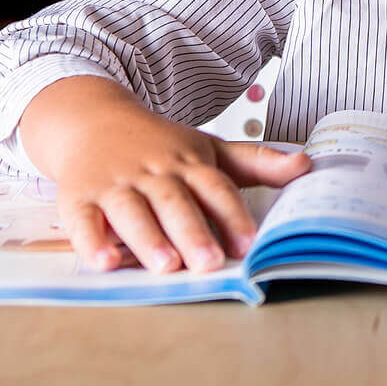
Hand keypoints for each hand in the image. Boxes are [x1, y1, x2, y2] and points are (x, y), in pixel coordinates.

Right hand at [18, 75, 311, 273]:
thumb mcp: (208, 147)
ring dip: (148, 238)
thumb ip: (257, 161)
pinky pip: (83, 220)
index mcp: (188, 161)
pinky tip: (106, 262)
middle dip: (193, 232)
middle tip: (210, 263)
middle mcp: (153, 172)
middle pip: (175, 202)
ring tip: (166, 267)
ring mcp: (114, 183)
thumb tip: (307, 164)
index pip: (215, 187)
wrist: (91, 119)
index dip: (232, 215)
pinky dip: (92, 242)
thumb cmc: (159, 144)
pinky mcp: (78, 196)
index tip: (250, 245)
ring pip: (132, 211)